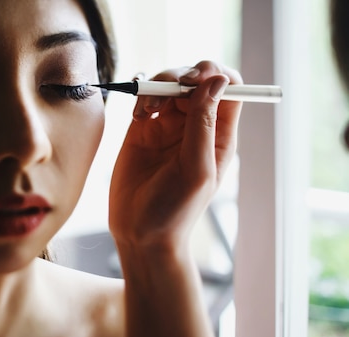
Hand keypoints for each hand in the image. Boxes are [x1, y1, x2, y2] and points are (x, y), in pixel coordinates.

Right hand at [109, 60, 242, 247]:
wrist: (139, 232)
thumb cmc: (174, 210)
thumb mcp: (195, 168)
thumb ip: (204, 124)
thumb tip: (217, 80)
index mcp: (218, 134)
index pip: (228, 87)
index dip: (214, 74)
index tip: (195, 80)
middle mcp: (195, 125)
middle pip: (196, 79)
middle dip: (180, 77)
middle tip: (164, 96)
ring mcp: (168, 126)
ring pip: (169, 84)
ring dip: (157, 87)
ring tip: (146, 112)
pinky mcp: (142, 130)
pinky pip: (145, 98)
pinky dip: (141, 97)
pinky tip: (138, 116)